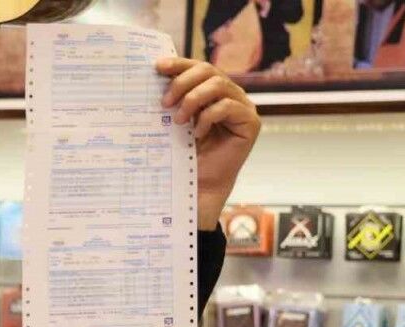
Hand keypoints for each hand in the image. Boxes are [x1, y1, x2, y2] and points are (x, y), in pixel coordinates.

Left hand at [155, 58, 260, 230]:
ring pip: (219, 85)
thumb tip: (153, 74)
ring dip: (194, 100)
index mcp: (212, 90)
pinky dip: (209, 117)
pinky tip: (197, 133)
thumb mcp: (175, 121)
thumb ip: (173, 98)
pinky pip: (229, 107)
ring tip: (178, 120)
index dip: (179, 64)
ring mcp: (242, 107)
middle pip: (209, 71)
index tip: (158, 67)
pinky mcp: (251, 122)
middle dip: (183, 83)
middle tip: (165, 102)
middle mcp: (230, 94)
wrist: (197, 184)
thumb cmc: (185, 154)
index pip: (197, 67)